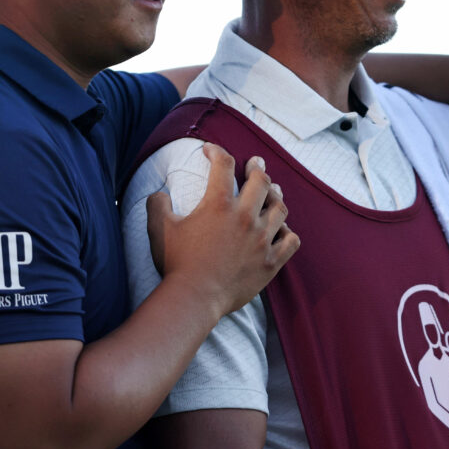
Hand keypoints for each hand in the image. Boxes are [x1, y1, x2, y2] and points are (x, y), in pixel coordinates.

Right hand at [146, 143, 298, 316]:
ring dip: (276, 196)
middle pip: (261, 181)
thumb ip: (157, 204)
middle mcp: (245, 217)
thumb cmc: (176, 263)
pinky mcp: (271, 262)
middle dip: (257, 167)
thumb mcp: (159, 228)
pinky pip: (291, 240)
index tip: (210, 150)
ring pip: (280, 208)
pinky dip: (288, 232)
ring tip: (273, 192)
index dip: (216, 151)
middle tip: (254, 163)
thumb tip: (158, 194)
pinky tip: (283, 230)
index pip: (223, 164)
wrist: (194, 299)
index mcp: (218, 204)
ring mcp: (262, 240)